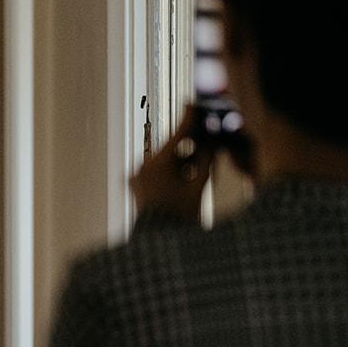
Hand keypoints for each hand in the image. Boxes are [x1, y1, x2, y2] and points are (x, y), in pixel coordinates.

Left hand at [130, 105, 213, 221]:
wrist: (161, 240)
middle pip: (170, 149)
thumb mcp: (198, 186)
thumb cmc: (178, 218)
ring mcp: (137, 177)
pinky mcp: (136, 185)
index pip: (177, 136)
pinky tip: (184, 177)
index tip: (192, 106)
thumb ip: (205, 160)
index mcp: (157, 165)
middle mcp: (142, 168)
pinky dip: (169, 172)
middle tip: (204, 142)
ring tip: (196, 169)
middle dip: (188, 148)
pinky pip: (155, 171)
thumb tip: (211, 144)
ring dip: (179, 162)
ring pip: (163, 161)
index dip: (188, 120)